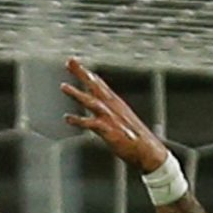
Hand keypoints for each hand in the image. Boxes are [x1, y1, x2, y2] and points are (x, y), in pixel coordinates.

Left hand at [62, 58, 170, 174]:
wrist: (148, 151)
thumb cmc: (135, 138)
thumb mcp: (122, 120)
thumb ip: (110, 112)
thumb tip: (100, 110)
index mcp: (116, 103)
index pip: (99, 84)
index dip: (86, 73)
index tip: (74, 63)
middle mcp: (113, 107)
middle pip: (95, 86)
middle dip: (82, 73)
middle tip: (70, 61)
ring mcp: (111, 118)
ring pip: (91, 101)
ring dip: (77, 94)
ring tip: (63, 86)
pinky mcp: (109, 130)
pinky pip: (91, 124)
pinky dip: (79, 120)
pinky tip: (67, 118)